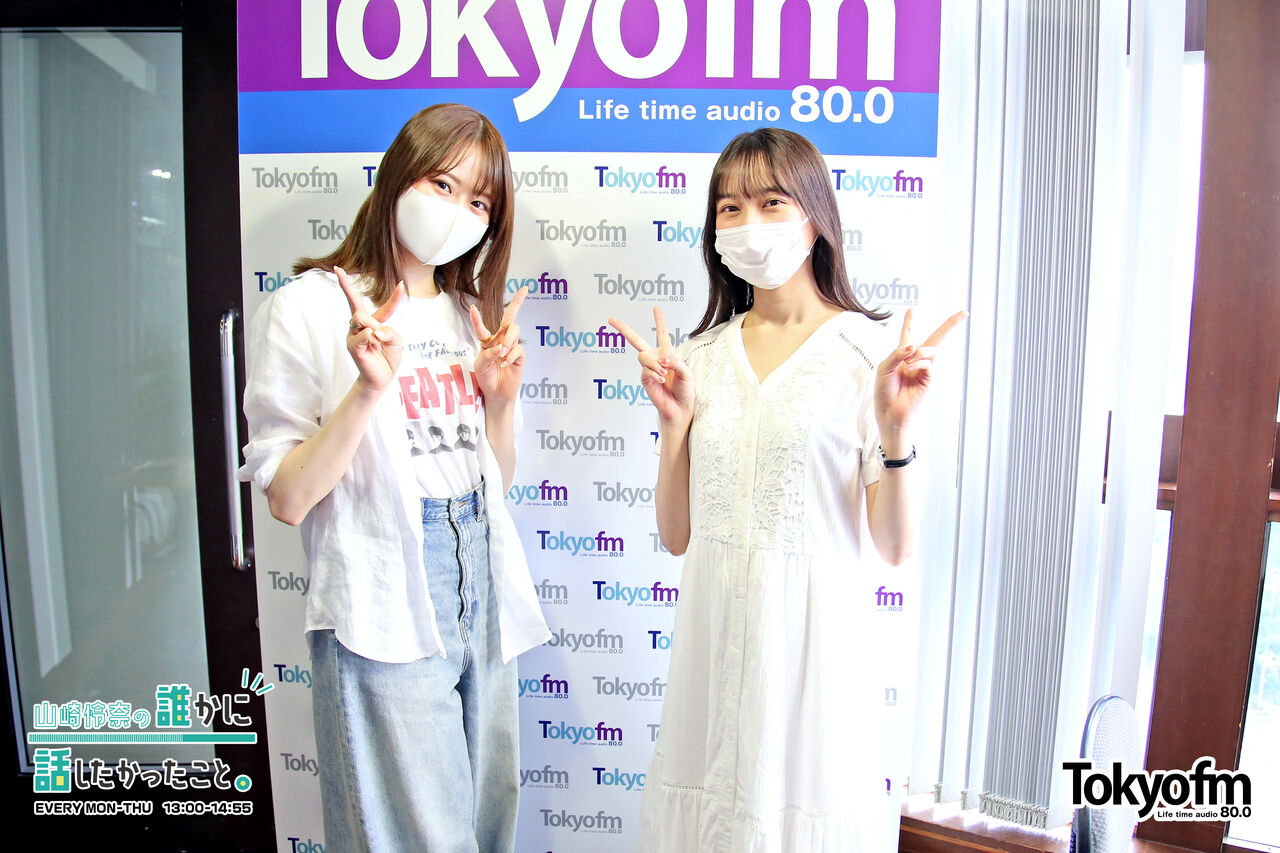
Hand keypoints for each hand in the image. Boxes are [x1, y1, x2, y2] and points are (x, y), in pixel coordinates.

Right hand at [336, 266, 404, 392]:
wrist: (381, 379)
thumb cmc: (387, 358)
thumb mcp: (396, 340)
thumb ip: (388, 330)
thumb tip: (373, 330)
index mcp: (372, 323)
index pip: (379, 306)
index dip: (392, 296)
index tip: (398, 282)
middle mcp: (358, 326)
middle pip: (357, 306)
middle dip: (363, 307)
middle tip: (377, 332)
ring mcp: (353, 335)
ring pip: (361, 318)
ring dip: (374, 328)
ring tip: (377, 343)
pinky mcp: (352, 346)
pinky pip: (364, 334)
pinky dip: (374, 339)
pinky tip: (374, 349)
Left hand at [470, 288, 525, 404]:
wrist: (496, 393)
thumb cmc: (486, 378)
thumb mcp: (480, 366)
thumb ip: (487, 354)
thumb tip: (501, 348)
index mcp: (487, 342)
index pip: (482, 328)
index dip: (477, 318)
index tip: (473, 308)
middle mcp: (500, 340)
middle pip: (509, 317)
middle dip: (517, 302)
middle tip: (524, 289)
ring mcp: (511, 346)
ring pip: (514, 330)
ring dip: (508, 340)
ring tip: (502, 353)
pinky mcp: (519, 356)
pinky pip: (518, 349)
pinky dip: (510, 356)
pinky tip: (505, 364)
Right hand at [608, 307, 694, 428]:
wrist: (679, 409)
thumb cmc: (685, 391)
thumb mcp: (686, 373)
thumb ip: (675, 363)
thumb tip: (661, 359)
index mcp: (667, 354)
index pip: (662, 334)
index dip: (660, 321)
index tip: (656, 308)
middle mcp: (655, 359)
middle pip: (636, 340)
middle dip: (623, 329)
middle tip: (611, 319)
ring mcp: (648, 369)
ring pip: (643, 355)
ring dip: (654, 363)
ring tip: (664, 374)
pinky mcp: (644, 379)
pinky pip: (645, 370)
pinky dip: (654, 373)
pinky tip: (661, 379)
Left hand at [874, 308, 967, 435]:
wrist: (889, 412)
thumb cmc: (884, 391)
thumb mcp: (884, 368)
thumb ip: (896, 353)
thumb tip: (915, 346)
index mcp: (901, 355)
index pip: (908, 334)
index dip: (911, 321)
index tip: (913, 309)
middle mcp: (914, 360)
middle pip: (935, 338)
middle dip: (950, 325)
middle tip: (964, 313)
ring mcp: (923, 369)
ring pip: (929, 349)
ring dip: (919, 352)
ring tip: (907, 362)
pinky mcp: (928, 378)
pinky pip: (928, 363)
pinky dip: (918, 362)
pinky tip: (909, 367)